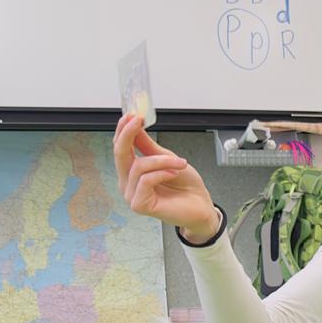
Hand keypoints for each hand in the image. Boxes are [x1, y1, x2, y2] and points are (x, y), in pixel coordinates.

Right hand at [112, 113, 218, 241]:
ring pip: (138, 166)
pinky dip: (161, 173)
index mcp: (131, 172)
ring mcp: (132, 195)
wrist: (201, 207)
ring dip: (162, 160)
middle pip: (120, 154)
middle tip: (139, 121)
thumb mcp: (167, 158)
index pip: (120, 148)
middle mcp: (128, 183)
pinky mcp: (139, 205)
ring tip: (179, 163)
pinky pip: (145, 180)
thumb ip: (147, 145)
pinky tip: (173, 174)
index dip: (123, 130)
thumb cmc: (186, 186)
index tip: (132, 115)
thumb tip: (135, 125)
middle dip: (129, 134)